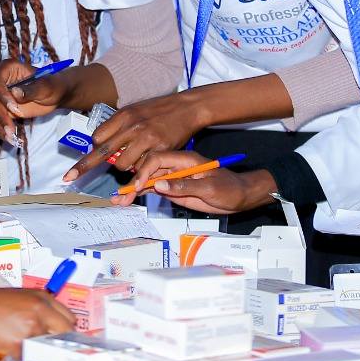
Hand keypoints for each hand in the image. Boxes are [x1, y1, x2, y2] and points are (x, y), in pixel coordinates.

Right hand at [0, 58, 71, 146]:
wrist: (54, 95)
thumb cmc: (51, 85)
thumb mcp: (46, 86)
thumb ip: (31, 89)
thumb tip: (15, 92)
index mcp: (8, 68)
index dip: (1, 94)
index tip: (13, 108)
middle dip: (0, 114)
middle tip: (11, 128)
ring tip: (11, 137)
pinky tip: (9, 139)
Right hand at [0, 287, 76, 360]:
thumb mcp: (21, 297)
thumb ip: (40, 308)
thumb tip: (53, 324)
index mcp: (42, 298)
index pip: (69, 318)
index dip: (66, 328)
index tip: (63, 335)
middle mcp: (41, 312)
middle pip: (65, 334)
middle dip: (59, 341)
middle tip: (50, 344)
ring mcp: (32, 329)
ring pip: (47, 347)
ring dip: (38, 348)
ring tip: (22, 341)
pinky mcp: (21, 344)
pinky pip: (29, 355)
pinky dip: (22, 355)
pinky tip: (11, 345)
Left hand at [64, 93, 207, 182]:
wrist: (187, 107)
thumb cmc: (159, 110)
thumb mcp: (135, 110)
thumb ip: (118, 126)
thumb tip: (101, 142)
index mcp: (123, 115)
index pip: (98, 137)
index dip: (95, 148)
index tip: (89, 156)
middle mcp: (132, 127)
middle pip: (102, 152)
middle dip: (83, 167)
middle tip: (69, 178)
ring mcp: (146, 139)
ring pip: (122, 165)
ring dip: (124, 167)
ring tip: (134, 160)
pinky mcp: (159, 150)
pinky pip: (142, 168)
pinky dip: (141, 169)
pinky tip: (147, 161)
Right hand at [120, 149, 273, 214]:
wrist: (240, 197)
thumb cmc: (229, 188)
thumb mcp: (209, 187)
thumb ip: (184, 186)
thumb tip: (160, 185)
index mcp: (185, 160)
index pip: (158, 160)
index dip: (145, 172)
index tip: (138, 186)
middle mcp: (176, 167)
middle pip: (149, 171)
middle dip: (134, 182)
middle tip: (121, 196)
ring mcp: (173, 178)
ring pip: (148, 182)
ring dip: (133, 190)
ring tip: (119, 201)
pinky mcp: (173, 190)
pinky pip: (154, 190)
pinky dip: (141, 195)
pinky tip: (129, 200)